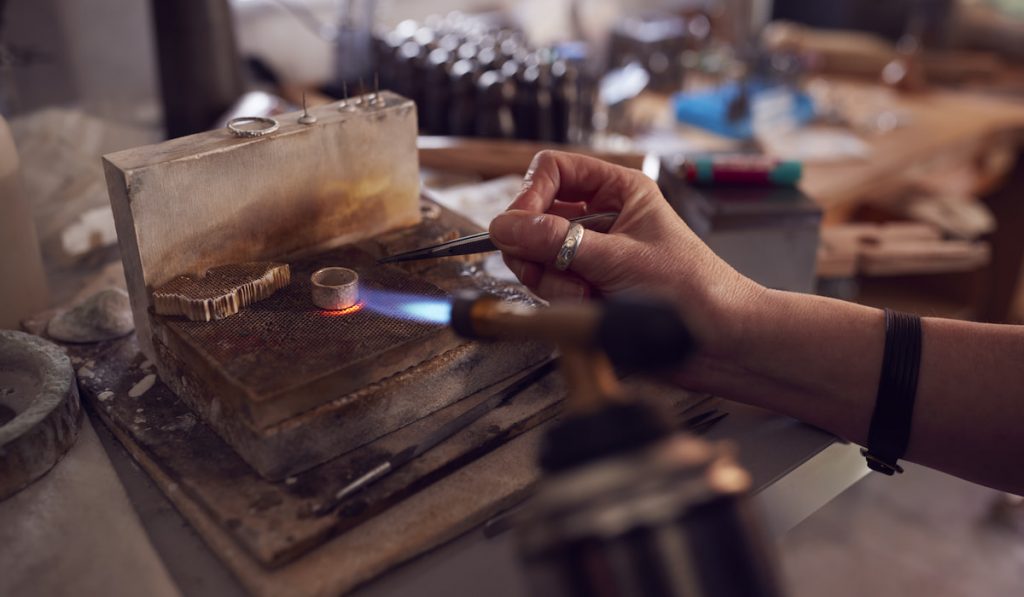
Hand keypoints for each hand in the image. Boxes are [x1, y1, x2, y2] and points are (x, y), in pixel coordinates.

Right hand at [488, 150, 762, 354]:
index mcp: (617, 190)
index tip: (518, 227)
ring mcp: (589, 253)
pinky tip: (593, 305)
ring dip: (553, 279)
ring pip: (535, 255)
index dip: (530, 195)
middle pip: (535, 216)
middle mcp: (599, 217)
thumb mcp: (619, 258)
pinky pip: (547, 285)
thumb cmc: (691, 289)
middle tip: (555, 268)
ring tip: (589, 293)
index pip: (552, 171)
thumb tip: (504, 226)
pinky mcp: (585, 286)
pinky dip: (563, 299)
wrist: (717, 340)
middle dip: (538, 247)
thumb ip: (557, 242)